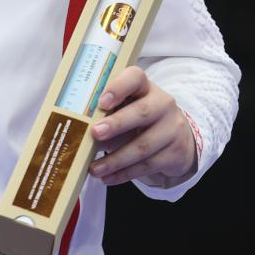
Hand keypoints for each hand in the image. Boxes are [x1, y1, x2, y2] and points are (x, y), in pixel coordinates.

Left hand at [88, 65, 196, 187]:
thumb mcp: (127, 105)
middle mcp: (162, 103)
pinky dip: (125, 174)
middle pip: (141, 113)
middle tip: (94, 133)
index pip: (135, 77)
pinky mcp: (175, 152)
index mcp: (145, 86)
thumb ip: (108, 110)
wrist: (177, 136)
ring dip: (115, 159)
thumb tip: (77, 126)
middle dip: (116, 124)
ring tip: (94, 168)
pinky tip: (108, 177)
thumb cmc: (139, 116)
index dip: (118, 88)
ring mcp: (172, 128)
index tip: (101, 102)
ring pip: (143, 146)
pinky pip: (148, 165)